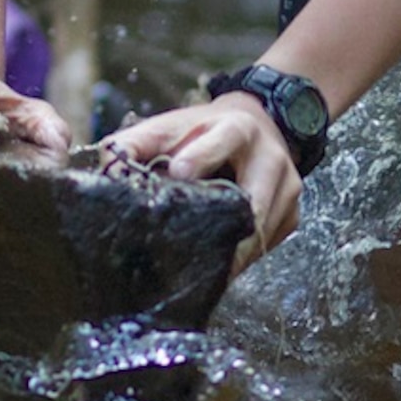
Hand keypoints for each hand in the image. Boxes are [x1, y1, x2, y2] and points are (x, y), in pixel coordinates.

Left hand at [108, 93, 303, 276]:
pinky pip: (268, 245)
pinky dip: (243, 259)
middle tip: (198, 257)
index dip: (202, 155)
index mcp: (238, 129)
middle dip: (228, 227)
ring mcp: (287, 188)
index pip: (224, 139)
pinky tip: (221, 269)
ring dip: (233, 253)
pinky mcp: (292, 214)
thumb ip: (137, 143)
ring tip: (202, 274)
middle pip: (256, 198)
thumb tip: (109, 166)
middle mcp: (270, 158)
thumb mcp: (173, 127)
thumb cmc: (205, 132)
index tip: (178, 173)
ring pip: (262, 231)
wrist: (259, 126)